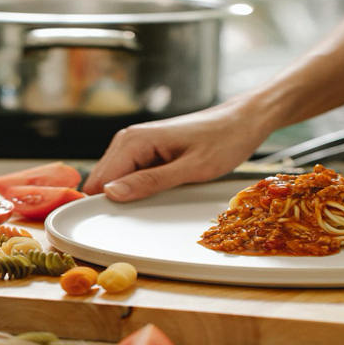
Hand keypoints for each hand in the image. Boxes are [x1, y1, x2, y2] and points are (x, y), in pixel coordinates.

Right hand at [82, 96, 269, 200]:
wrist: (243, 120)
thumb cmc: (224, 140)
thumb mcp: (191, 168)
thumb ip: (150, 182)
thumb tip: (111, 194)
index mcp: (134, 140)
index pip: (100, 180)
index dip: (106, 204)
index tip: (120, 224)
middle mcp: (129, 139)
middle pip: (103, 181)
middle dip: (116, 200)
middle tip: (147, 211)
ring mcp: (136, 144)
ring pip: (115, 179)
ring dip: (129, 195)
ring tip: (159, 198)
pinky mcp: (146, 150)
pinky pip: (130, 175)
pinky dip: (140, 187)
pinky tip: (161, 191)